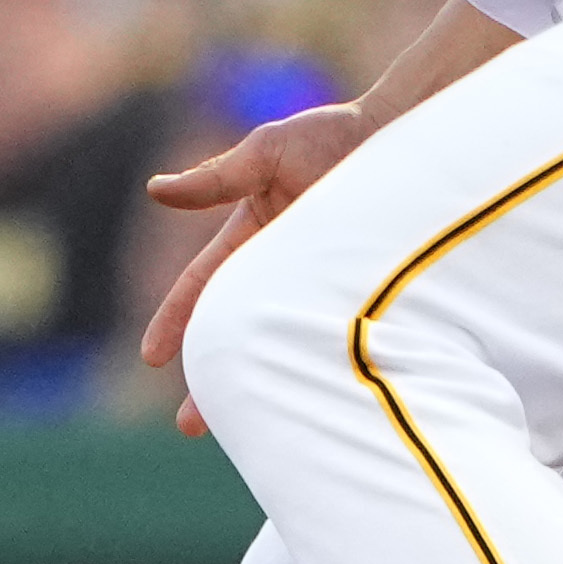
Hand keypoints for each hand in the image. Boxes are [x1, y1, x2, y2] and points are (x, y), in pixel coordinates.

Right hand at [138, 101, 381, 433]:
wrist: (411, 133)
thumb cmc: (336, 135)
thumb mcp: (268, 152)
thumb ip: (215, 178)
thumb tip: (154, 191)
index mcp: (253, 236)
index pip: (202, 288)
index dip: (175, 323)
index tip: (151, 357)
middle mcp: (283, 268)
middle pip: (238, 334)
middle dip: (210, 378)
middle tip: (190, 425)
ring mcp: (323, 286)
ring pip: (284, 348)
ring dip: (264, 386)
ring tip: (254, 431)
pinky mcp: (362, 298)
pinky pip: (334, 343)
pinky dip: (319, 372)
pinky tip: (315, 404)